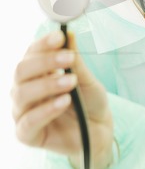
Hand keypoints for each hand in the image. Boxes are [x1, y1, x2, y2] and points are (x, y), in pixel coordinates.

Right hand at [12, 30, 113, 168]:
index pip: (32, 53)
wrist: (99, 131)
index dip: (43, 44)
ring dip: (47, 84)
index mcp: (36, 72)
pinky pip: (28, 121)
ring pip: (21, 94)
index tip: (60, 37)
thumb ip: (75, 61)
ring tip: (70, 82)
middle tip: (69, 58)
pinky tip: (64, 102)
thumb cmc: (89, 102)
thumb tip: (68, 33)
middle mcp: (24, 89)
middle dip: (45, 61)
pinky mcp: (26, 134)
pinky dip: (46, 110)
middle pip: (21, 70)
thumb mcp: (86, 79)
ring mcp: (23, 112)